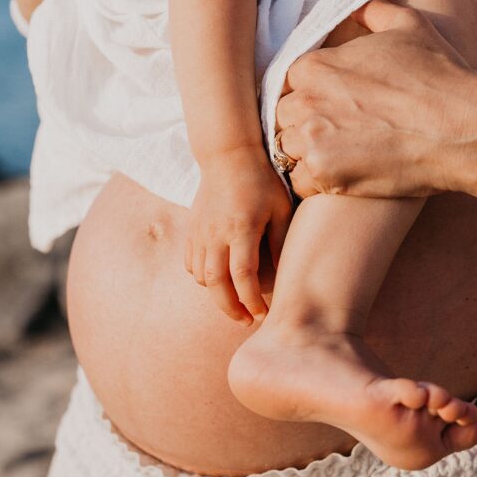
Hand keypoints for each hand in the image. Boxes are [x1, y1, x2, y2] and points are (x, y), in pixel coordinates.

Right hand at [184, 149, 292, 323]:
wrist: (227, 155)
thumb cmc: (261, 181)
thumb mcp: (280, 209)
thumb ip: (280, 242)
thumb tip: (285, 275)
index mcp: (241, 229)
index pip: (243, 276)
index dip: (252, 300)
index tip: (263, 314)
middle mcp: (216, 234)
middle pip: (216, 284)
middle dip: (230, 308)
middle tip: (246, 320)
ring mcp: (200, 232)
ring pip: (201, 276)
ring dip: (217, 295)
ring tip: (236, 303)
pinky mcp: (192, 229)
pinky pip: (191, 263)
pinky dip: (203, 277)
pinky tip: (218, 280)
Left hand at [277, 0, 476, 198]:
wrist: (465, 129)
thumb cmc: (441, 76)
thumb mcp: (409, 26)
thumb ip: (373, 12)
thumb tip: (357, 9)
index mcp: (315, 65)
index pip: (289, 83)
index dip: (311, 96)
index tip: (333, 107)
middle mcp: (306, 101)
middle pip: (284, 117)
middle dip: (305, 124)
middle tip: (337, 134)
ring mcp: (313, 140)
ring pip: (287, 150)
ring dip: (308, 154)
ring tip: (340, 157)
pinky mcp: (327, 176)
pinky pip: (299, 183)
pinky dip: (315, 183)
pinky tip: (342, 177)